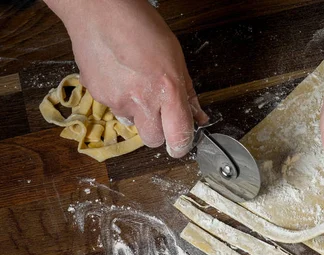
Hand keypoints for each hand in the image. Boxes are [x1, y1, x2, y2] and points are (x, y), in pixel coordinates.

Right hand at [45, 0, 207, 156]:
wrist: (99, 11)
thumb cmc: (140, 27)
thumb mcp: (176, 59)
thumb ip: (187, 92)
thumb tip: (197, 115)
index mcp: (167, 90)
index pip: (178, 136)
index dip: (181, 144)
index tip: (181, 143)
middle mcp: (142, 100)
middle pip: (153, 140)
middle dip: (159, 132)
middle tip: (160, 114)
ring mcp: (117, 101)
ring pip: (133, 125)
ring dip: (138, 115)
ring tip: (138, 86)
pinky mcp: (98, 97)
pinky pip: (115, 110)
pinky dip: (121, 101)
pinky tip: (122, 79)